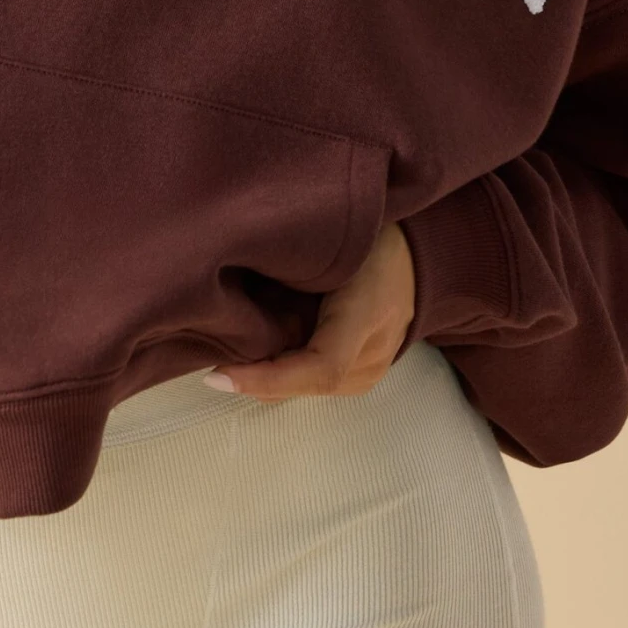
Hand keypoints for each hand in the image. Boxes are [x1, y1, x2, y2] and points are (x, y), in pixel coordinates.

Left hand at [203, 219, 416, 401]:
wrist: (416, 255)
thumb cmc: (367, 238)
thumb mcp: (328, 248)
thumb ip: (288, 278)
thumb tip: (228, 297)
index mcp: (366, 316)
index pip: (319, 368)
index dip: (265, 378)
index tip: (216, 374)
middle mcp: (373, 357)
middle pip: (301, 385)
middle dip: (252, 373)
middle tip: (210, 349)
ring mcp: (372, 373)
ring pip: (302, 388)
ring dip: (266, 371)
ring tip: (238, 341)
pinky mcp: (364, 378)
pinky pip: (311, 381)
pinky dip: (283, 368)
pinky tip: (263, 346)